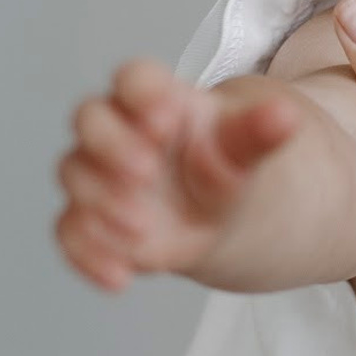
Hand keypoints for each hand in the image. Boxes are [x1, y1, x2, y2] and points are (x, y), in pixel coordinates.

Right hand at [55, 60, 301, 290]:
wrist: (220, 218)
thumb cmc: (224, 166)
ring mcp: (98, 175)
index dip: (142, 93)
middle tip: (146, 172)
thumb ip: (259, 131)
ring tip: (142, 227)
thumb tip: (285, 116)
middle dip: (112, 145)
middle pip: (90, 118)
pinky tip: (120, 277)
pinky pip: (70, 231)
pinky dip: (88, 255)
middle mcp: (118, 131)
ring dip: (101, 200)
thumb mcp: (245, 149)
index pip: (135, 77)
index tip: (166, 120)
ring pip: (75, 173)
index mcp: (158, 100)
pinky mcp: (90, 219)